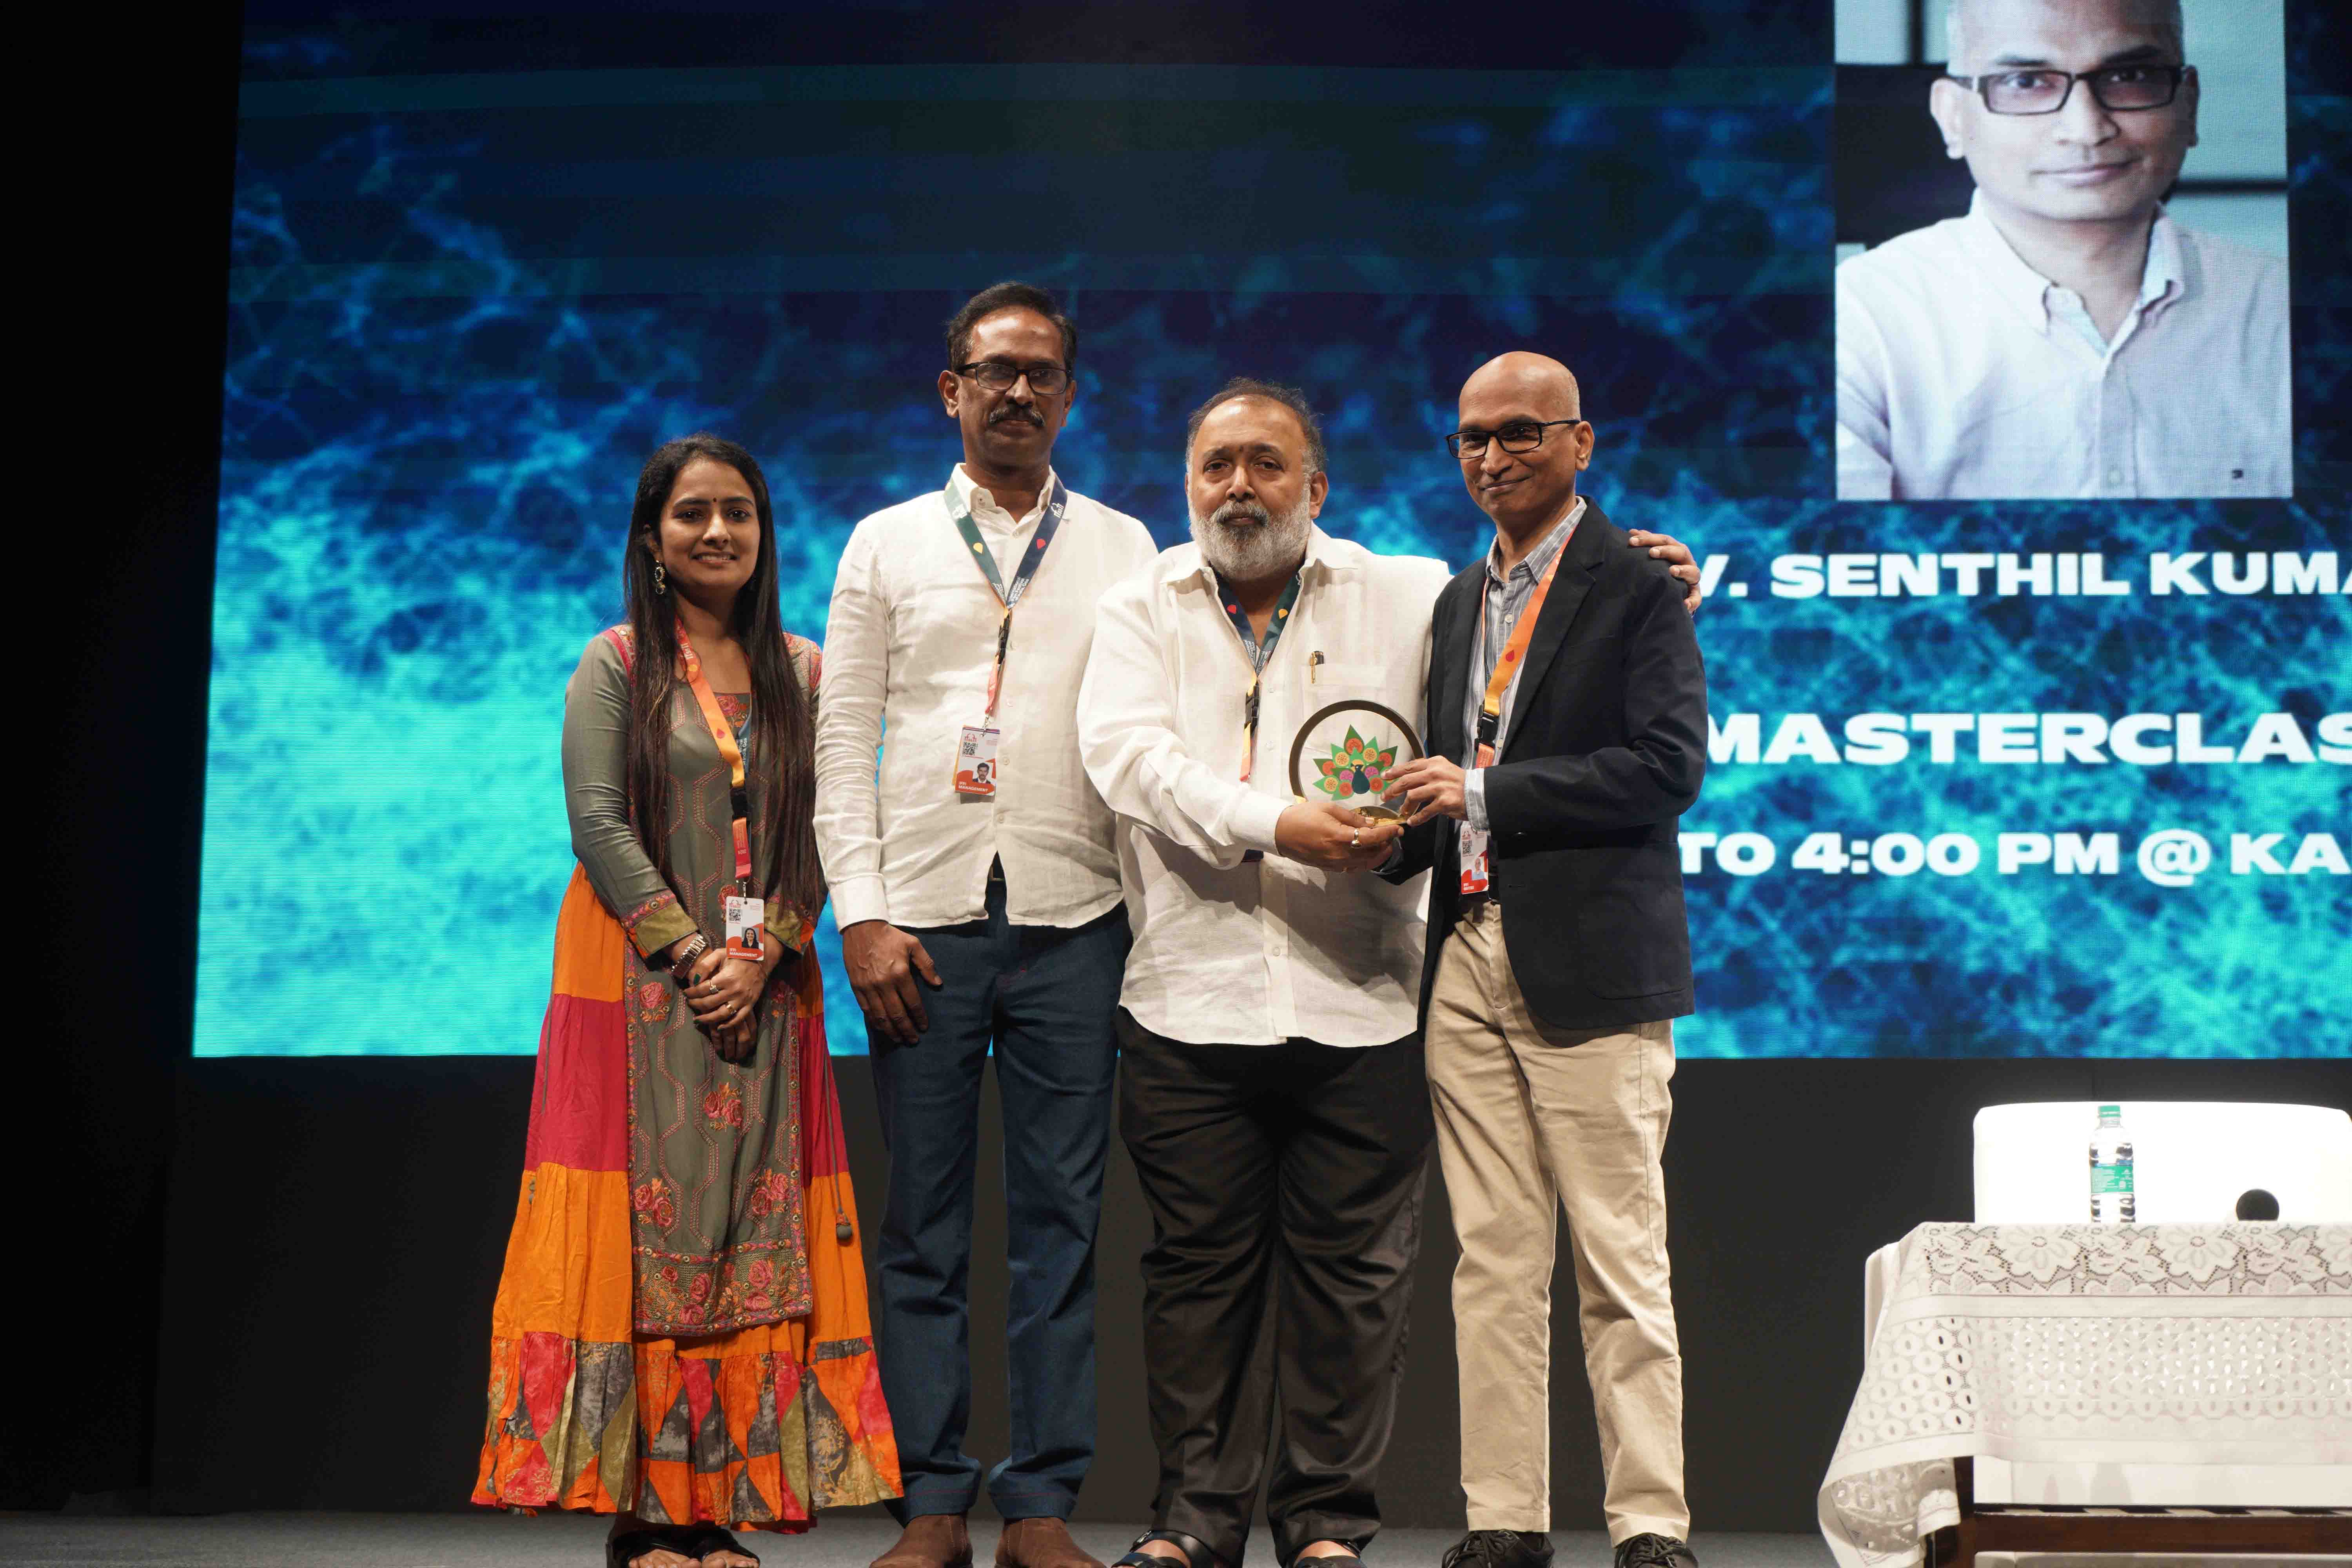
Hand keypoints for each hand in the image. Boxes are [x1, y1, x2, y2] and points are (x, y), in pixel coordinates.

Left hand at [683, 946, 771, 1061]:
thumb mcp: (720, 954)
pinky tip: (718, 1027)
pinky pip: (738, 1019)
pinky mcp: (750, 1004)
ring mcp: (742, 999)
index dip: (691, 993)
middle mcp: (734, 990)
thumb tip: (694, 980)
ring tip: (697, 1019)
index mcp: (725, 977)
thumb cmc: (738, 955)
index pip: (702, 989)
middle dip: (695, 1004)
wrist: (761, 959)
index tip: (686, 993)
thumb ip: (706, 965)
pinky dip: (728, 1025)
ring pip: (722, 1015)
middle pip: (709, 1003)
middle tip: (689, 1003)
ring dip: (707, 1019)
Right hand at [841, 920, 941, 1045]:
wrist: (861, 928)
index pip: (912, 1002)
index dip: (919, 1017)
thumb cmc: (890, 936)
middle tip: (913, 1040)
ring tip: (899, 1039)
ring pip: (880, 1016)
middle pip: (896, 1014)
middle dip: (906, 1030)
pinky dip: (875, 1022)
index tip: (924, 1027)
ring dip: (890, 1031)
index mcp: (900, 974)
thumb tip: (937, 984)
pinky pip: (866, 1010)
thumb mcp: (913, 944)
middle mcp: (883, 984)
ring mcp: (868, 987)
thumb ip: (926, 965)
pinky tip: (882, 1028)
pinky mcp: (856, 987)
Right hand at [1274, 802, 1402, 870]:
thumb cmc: (1303, 816)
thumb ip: (1351, 817)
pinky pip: (1352, 868)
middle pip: (1370, 854)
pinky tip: (1367, 855)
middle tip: (1392, 836)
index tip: (1398, 829)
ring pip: (1363, 864)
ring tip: (1384, 846)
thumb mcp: (1328, 808)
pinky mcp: (1329, 868)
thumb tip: (1370, 824)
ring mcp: (1334, 863)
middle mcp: (1339, 854)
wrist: (1280, 832)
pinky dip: (1364, 862)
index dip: (1387, 833)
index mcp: (1339, 836)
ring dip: (1377, 856)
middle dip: (1385, 845)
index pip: (1371, 838)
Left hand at [1381, 755, 1467, 825]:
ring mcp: (1439, 788)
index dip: (1394, 771)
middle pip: (1406, 780)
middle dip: (1393, 789)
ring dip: (1405, 806)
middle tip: (1385, 796)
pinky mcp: (1443, 803)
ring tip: (1403, 812)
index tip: (1384, 776)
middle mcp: (1435, 773)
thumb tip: (1408, 780)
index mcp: (1434, 763)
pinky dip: (1416, 818)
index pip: (1409, 766)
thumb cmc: (1461, 783)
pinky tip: (1413, 821)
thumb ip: (1428, 772)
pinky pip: (1424, 812)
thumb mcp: (1444, 770)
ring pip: (1412, 796)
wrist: (1480, 792)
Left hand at [1627, 529, 1702, 613]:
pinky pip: (1696, 598)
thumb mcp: (1656, 557)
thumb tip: (1633, 532)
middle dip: (1665, 551)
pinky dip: (1692, 601)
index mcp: (1676, 550)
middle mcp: (1687, 561)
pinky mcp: (1695, 594)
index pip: (1664, 540)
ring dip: (1683, 570)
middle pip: (1679, 551)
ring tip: (1672, 571)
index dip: (1649, 538)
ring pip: (1693, 572)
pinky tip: (1685, 605)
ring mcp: (1692, 578)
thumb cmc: (1662, 570)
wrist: (1674, 591)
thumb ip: (1648, 545)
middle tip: (1651, 553)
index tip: (1632, 539)